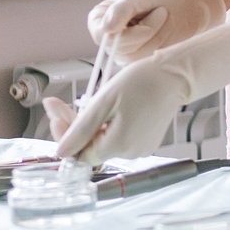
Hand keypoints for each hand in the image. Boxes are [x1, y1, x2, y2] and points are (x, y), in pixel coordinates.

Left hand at [57, 15, 229, 162]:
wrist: (174, 74)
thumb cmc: (140, 82)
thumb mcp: (103, 102)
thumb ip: (80, 130)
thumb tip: (60, 152)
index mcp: (119, 144)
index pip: (80, 154)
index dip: (65, 136)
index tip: (55, 112)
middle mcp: (131, 152)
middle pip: (90, 148)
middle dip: (73, 127)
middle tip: (58, 104)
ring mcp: (140, 148)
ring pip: (103, 143)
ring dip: (89, 125)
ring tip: (88, 101)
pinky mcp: (146, 141)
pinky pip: (117, 138)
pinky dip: (106, 125)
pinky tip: (105, 108)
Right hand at [89, 0, 225, 60]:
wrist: (189, 2)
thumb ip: (120, 10)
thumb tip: (106, 29)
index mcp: (101, 17)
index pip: (103, 34)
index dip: (127, 30)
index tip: (147, 13)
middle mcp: (109, 36)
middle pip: (120, 47)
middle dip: (147, 30)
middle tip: (162, 12)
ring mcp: (124, 49)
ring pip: (135, 56)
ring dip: (156, 37)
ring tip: (163, 19)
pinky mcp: (140, 58)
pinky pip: (146, 61)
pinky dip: (160, 45)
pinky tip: (165, 32)